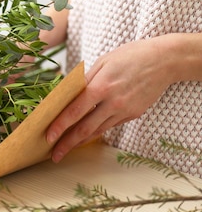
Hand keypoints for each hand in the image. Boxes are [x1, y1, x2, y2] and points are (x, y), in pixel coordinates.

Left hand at [45, 38, 173, 162]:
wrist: (164, 61)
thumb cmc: (130, 56)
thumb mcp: (103, 62)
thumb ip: (85, 81)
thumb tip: (68, 95)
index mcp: (101, 87)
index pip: (75, 111)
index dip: (60, 125)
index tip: (48, 136)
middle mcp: (113, 103)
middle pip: (85, 128)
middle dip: (67, 143)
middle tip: (53, 154)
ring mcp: (125, 111)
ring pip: (98, 131)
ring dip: (80, 142)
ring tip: (66, 149)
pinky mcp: (133, 114)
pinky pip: (110, 125)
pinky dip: (96, 132)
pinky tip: (85, 136)